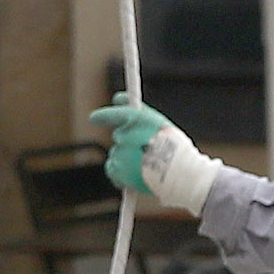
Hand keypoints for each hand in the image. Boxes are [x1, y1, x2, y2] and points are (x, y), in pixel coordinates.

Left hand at [87, 99, 219, 213]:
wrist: (179, 175)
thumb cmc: (176, 150)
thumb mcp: (161, 124)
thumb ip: (139, 111)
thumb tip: (118, 98)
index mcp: (138, 119)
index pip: (117, 114)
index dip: (104, 116)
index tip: (94, 118)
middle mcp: (125, 134)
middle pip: (119, 136)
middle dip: (128, 141)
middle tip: (144, 150)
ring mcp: (119, 153)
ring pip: (117, 153)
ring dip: (127, 158)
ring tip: (145, 165)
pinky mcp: (117, 169)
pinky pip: (112, 168)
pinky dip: (120, 172)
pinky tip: (135, 175)